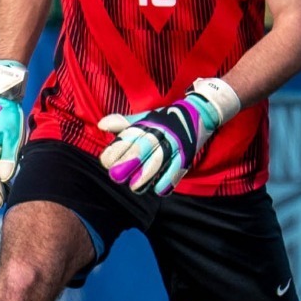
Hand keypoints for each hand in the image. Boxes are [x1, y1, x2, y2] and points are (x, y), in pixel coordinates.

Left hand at [97, 78, 241, 195]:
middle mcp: (160, 131)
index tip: (106, 162)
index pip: (130, 136)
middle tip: (116, 177)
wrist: (199, 111)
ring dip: (147, 174)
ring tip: (135, 187)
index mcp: (147, 123)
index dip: (117, 149)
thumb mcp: (144, 119)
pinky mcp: (188, 152)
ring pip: (160, 159)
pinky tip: (159, 190)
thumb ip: (123, 124)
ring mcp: (175, 142)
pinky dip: (169, 179)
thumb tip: (101, 125)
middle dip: (129, 162)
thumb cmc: (166, 119)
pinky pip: (178, 167)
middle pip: (143, 146)